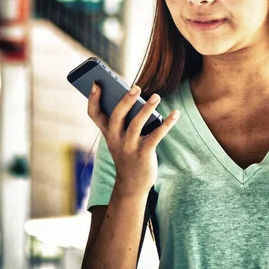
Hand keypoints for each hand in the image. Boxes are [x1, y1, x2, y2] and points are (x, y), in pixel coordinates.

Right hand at [87, 83, 179, 197]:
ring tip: (156, 96)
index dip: (93, 99)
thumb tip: (139, 97)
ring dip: (147, 109)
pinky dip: (167, 123)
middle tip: (136, 86)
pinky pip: (156, 135)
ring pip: (136, 124)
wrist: (131, 184)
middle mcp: (115, 139)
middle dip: (126, 100)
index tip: (96, 83)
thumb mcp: (120, 139)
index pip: (94, 114)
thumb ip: (125, 120)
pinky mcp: (144, 153)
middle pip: (117, 116)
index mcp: (107, 132)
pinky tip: (175, 113)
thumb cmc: (128, 154)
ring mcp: (129, 147)